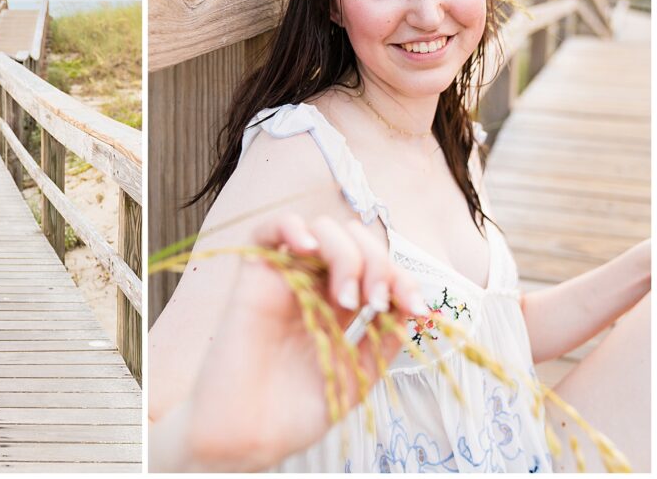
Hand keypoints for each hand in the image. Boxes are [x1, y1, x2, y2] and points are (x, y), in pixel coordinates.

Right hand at [177, 213, 425, 471]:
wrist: (249, 437)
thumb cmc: (293, 415)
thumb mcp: (356, 376)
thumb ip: (383, 339)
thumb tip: (416, 307)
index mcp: (338, 309)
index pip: (376, 269)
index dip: (401, 278)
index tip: (416, 307)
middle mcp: (313, 288)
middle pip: (354, 242)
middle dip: (377, 264)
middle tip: (375, 302)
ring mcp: (284, 279)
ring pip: (320, 230)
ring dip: (345, 253)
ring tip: (346, 296)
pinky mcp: (254, 277)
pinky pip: (268, 231)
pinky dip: (292, 227)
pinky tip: (308, 249)